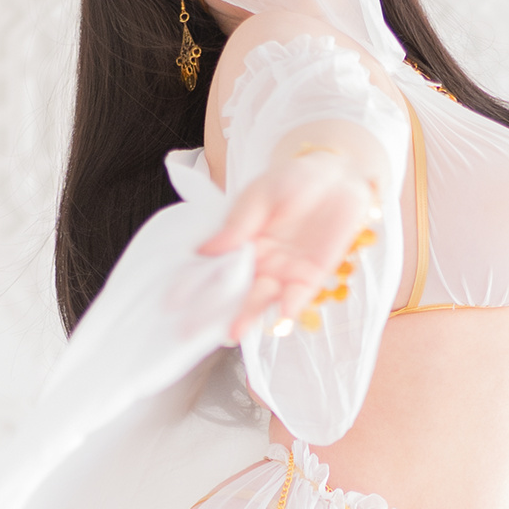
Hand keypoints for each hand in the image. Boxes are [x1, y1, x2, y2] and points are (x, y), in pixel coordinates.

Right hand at [198, 149, 380, 341]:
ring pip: (260, 300)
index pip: (210, 267)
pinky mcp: (310, 278)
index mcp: (239, 242)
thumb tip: (204, 250)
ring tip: (233, 331)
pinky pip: (297, 299)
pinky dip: (288, 310)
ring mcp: (283, 273)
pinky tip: (279, 320)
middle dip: (211, 312)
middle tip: (190, 333)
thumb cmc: (294, 180)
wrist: (337, 175)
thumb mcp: (260, 195)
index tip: (171, 302)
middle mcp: (257, 263)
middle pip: (230, 292)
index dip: (190, 284)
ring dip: (246, 316)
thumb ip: (237, 224)